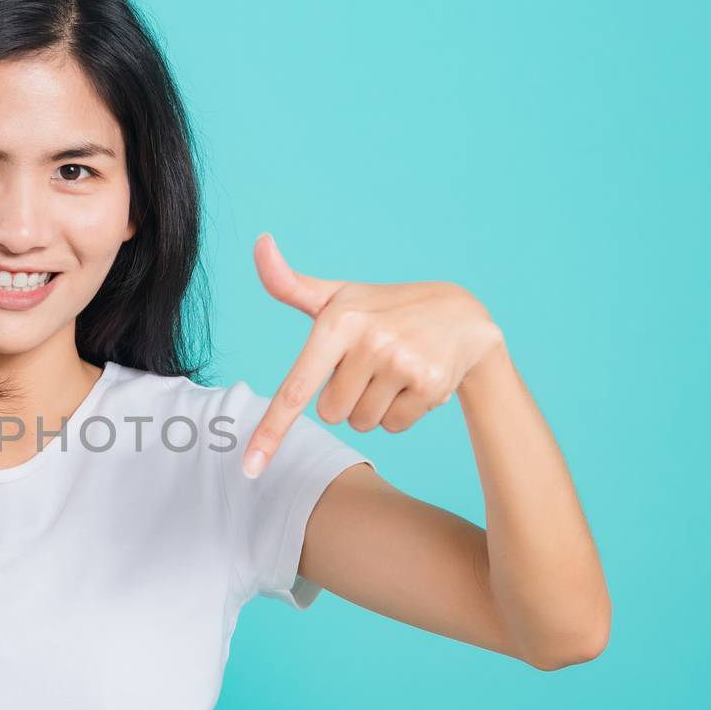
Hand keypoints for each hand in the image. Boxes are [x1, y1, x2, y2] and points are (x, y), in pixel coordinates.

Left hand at [241, 233, 503, 477]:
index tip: (250, 467)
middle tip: (369, 366)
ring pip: (362, 423)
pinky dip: (401, 413)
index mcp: (337, 322)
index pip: (295, 389)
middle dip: (345, 398)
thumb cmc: (382, 309)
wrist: (460, 314)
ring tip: (393, 371)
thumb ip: (288, 283)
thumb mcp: (336, 296)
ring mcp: (402, 363)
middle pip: (331, 414)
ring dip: (373, 407)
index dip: (270, 431)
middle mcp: (369, 342)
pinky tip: (414, 381)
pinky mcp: (430, 385)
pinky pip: (394, 426)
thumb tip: (258, 242)